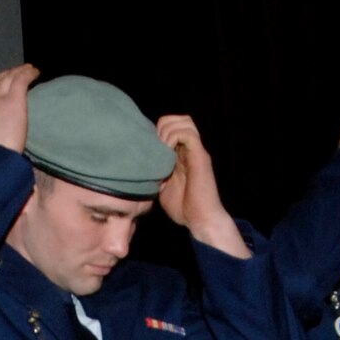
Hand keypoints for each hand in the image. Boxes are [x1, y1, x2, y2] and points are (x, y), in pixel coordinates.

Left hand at [155, 116, 247, 257]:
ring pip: (184, 121)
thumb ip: (154, 172)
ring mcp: (196, 151)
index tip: (148, 150)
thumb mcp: (161, 187)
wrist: (201, 221)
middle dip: (162, 127)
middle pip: (177, 118)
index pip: (170, 126)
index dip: (157, 132)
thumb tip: (138, 165)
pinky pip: (187, 133)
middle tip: (155, 148)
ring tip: (161, 150)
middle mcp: (191, 149)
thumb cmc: (183, 208)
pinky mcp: (201, 156)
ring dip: (167, 131)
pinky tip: (167, 154)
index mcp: (182, 154)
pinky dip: (173, 138)